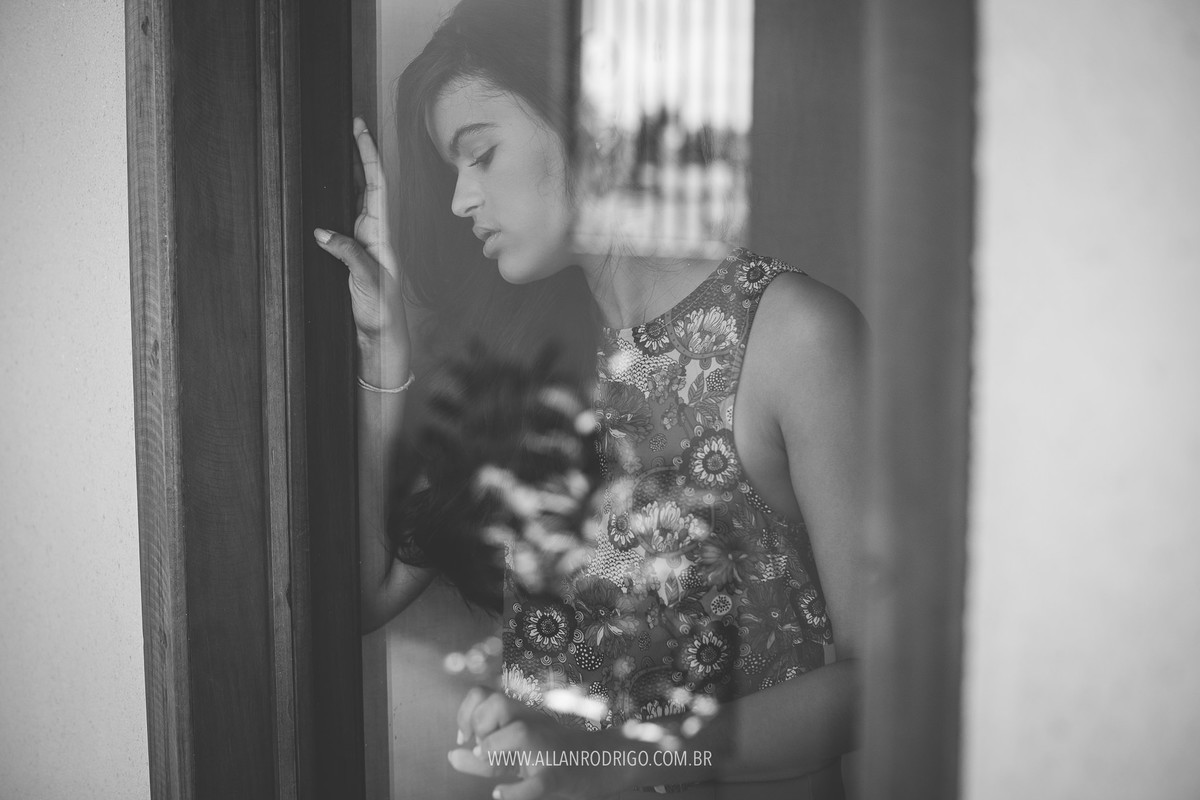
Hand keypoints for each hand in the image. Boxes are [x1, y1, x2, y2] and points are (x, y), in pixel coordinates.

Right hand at [314, 117, 409, 373]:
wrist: (382, 337)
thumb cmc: (381, 311)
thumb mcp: (367, 282)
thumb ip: (348, 256)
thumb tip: (322, 232)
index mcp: (381, 233)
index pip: (375, 184)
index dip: (367, 155)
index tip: (360, 128)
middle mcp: (374, 231)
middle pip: (365, 183)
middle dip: (357, 154)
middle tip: (348, 124)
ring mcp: (363, 240)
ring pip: (353, 198)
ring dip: (347, 173)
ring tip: (335, 146)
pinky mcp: (351, 252)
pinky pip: (341, 217)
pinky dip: (334, 199)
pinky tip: (324, 189)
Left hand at [450, 687, 633, 799]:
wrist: (607, 762)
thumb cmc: (556, 756)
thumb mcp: (519, 752)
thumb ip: (485, 753)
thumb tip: (452, 755)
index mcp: (524, 715)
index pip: (483, 694)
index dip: (466, 713)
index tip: (466, 736)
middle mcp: (535, 724)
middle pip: (497, 704)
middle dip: (480, 726)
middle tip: (485, 748)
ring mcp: (549, 749)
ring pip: (519, 734)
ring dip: (495, 749)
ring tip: (494, 765)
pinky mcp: (561, 777)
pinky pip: (537, 783)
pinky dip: (515, 792)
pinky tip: (500, 794)